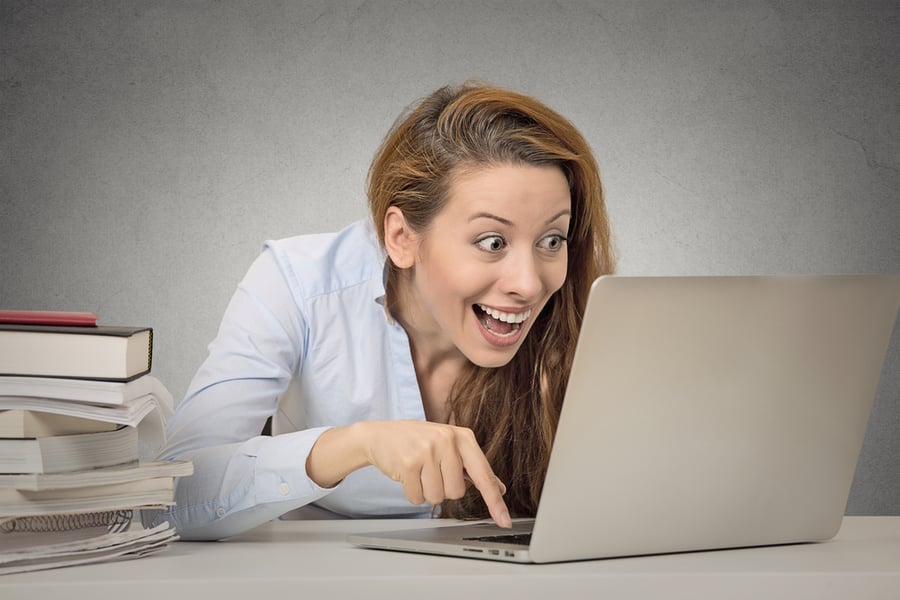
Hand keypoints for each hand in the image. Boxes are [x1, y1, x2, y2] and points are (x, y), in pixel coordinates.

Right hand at [307, 420, 510, 527]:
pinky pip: (417, 498)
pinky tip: (407, 475)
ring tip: (418, 471)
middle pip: (457, 492)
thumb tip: (499, 488)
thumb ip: (474, 468)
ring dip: (426, 491)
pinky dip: (412, 493)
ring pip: (437, 497)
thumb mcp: (450, 447)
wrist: (380, 435)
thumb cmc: (418, 441)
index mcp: (462, 436)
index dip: (495, 502)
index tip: (504, 521)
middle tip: (431, 470)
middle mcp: (447, 440)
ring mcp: (426, 450)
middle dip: (443, 488)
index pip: (483, 474)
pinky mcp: (408, 463)